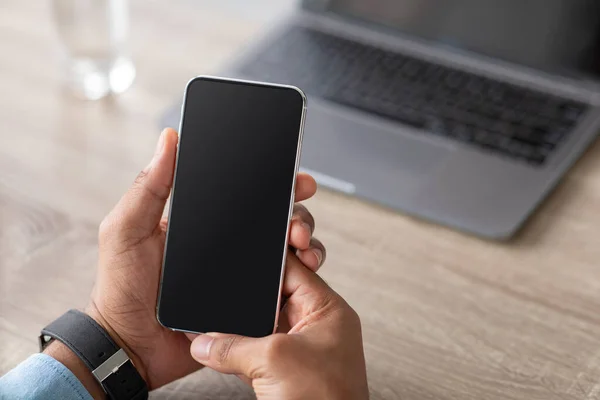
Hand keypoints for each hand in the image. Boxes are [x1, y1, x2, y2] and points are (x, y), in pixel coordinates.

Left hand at [86, 128, 324, 388]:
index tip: (294, 178)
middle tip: (297, 223)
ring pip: (286, 249)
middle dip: (298, 214)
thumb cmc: (121, 289)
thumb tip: (168, 139)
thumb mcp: (126, 230)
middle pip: (275, 219)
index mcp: (204, 221)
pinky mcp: (250, 301)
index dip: (274, 183)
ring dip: (305, 241)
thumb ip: (148, 188)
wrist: (132, 346)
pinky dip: (301, 276)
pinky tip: (304, 271)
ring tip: (303, 247)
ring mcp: (241, 273)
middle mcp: (228, 244)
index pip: (246, 194)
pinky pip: (283, 285)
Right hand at [189, 253, 369, 399]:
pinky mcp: (287, 370)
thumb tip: (202, 343)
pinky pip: (259, 348)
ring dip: (244, 324)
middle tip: (227, 280)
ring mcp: (301, 347)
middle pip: (277, 294)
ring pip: (265, 323)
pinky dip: (241, 348)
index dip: (270, 256)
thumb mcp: (274, 361)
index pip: (296, 269)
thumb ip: (233, 346)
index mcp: (328, 310)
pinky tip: (223, 346)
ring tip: (221, 315)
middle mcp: (316, 324)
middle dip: (252, 291)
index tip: (246, 246)